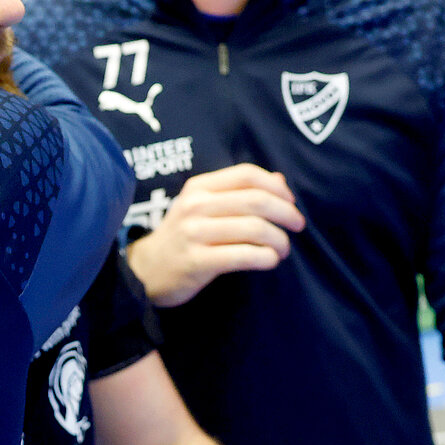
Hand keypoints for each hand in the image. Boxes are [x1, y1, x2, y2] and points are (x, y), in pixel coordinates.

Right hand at [125, 165, 305, 306]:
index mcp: (199, 187)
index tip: (291, 202)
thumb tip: (280, 181)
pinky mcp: (196, 261)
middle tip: (298, 226)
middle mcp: (196, 206)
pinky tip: (270, 260)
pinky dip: (266, 258)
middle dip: (286, 214)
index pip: (247, 175)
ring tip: (283, 249)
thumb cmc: (183, 237)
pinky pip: (243, 256)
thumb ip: (237, 192)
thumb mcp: (202, 206)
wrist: (146, 269)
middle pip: (256, 201)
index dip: (277, 187)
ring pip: (254, 229)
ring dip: (279, 240)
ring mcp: (194, 234)